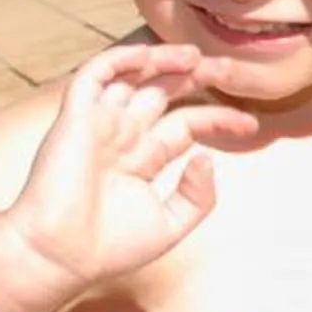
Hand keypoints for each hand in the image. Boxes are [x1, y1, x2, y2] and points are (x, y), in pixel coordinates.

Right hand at [0, 44, 262, 304]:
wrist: (61, 255)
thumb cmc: (108, 247)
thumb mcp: (170, 224)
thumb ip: (197, 194)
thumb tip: (208, 157)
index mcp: (143, 159)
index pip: (186, 125)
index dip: (217, 118)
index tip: (250, 124)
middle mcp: (123, 136)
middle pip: (163, 93)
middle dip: (194, 77)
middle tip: (228, 69)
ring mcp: (100, 125)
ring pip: (132, 77)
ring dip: (162, 61)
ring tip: (196, 56)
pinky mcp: (75, 118)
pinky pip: (93, 76)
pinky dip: (119, 61)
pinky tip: (148, 56)